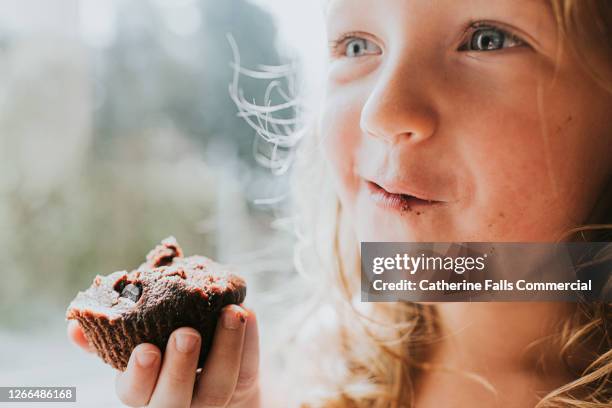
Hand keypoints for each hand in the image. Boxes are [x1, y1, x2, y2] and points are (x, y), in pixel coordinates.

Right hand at [67, 305, 259, 406]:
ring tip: (231, 314)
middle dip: (179, 367)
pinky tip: (247, 312)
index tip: (145, 349)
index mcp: (143, 392)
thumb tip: (75, 324)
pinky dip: (249, 341)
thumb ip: (108, 338)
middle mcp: (177, 402)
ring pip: (219, 386)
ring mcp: (212, 399)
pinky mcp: (244, 387)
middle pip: (176, 400)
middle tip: (185, 333)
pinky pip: (249, 369)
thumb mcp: (137, 348)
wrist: (218, 375)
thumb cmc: (167, 356)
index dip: (139, 375)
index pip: (135, 393)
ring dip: (226, 348)